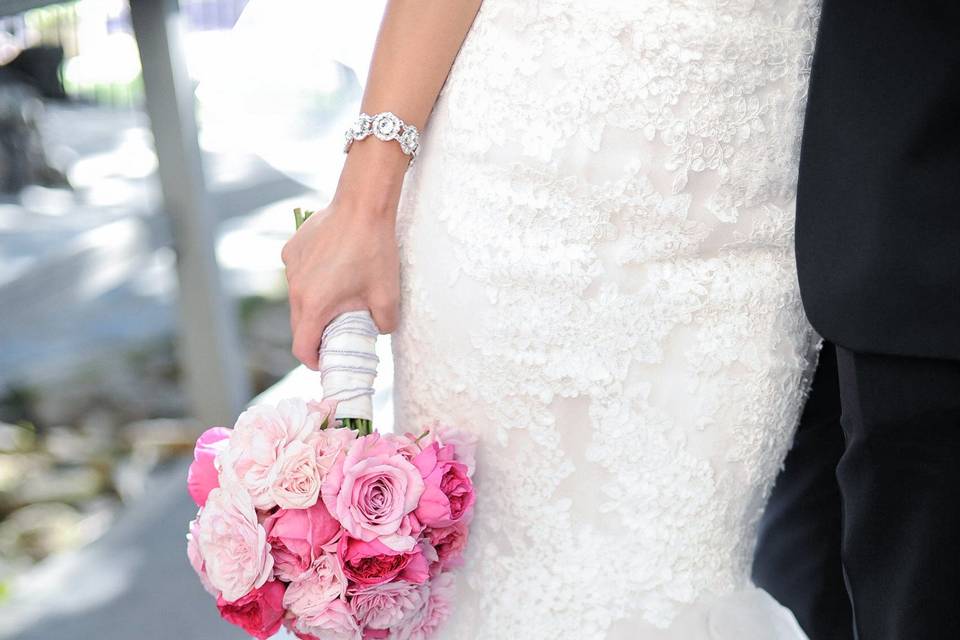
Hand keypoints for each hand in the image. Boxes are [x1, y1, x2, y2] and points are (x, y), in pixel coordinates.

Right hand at [282, 196, 399, 369]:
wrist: (362, 205)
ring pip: (299, 299)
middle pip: (299, 324)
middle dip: (317, 333)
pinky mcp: (291, 250)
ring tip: (342, 293)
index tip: (327, 361)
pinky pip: (299, 275)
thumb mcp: (388, 295)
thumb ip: (384, 325)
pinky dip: (313, 279)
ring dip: (315, 304)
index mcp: (315, 304)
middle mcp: (295, 288)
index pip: (302, 347)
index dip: (314, 361)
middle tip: (340, 330)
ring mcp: (291, 267)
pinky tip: (334, 267)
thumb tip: (377, 331)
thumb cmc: (375, 250)